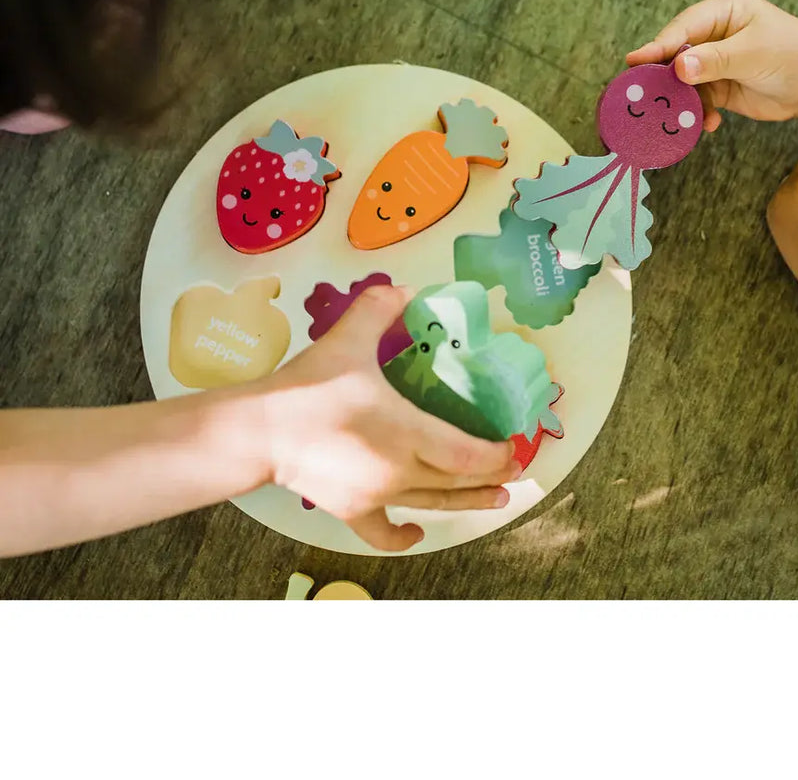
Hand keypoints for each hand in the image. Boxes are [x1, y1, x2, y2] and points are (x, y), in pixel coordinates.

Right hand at [253, 286, 519, 551]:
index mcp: (407, 432)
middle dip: (491, 478)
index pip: (468, 454)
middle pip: (457, 482)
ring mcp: (376, 496)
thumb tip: (405, 286)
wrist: (258, 432)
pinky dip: (401, 535)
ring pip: (432, 505)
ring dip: (467, 504)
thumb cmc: (307, 388)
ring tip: (495, 502)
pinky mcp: (351, 511)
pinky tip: (417, 531)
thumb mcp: (346, 340)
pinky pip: (382, 532)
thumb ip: (379, 309)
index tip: (515, 446)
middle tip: (515, 471)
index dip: (497, 455)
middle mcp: (399, 471)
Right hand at [626, 0, 797, 131]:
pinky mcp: (718, 86)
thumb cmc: (793, 55)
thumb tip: (678, 66)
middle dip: (664, 76)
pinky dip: (698, 113)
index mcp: (723, 11)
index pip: (683, 27)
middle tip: (643, 93)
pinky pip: (696, 100)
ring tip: (680, 116)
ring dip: (683, 100)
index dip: (659, 45)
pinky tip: (710, 124)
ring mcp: (714, 61)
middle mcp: (714, 33)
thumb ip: (715, 60)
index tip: (636, 61)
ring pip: (683, 81)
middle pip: (676, 53)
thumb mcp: (752, 54)